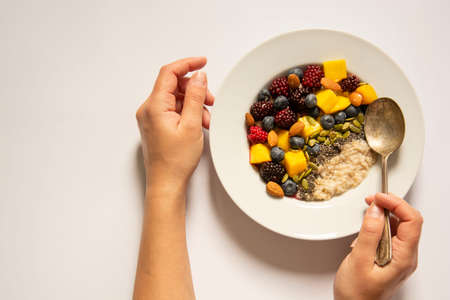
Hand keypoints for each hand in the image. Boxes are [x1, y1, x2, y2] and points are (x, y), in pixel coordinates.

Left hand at [136, 57, 213, 191]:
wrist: (166, 184)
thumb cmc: (176, 161)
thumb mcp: (192, 125)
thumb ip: (196, 97)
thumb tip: (199, 76)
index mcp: (154, 106)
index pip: (169, 73)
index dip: (188, 64)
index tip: (203, 62)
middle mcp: (148, 109)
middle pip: (173, 86)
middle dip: (195, 89)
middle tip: (211, 100)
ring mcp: (151, 118)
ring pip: (175, 99)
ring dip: (194, 104)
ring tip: (207, 119)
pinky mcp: (155, 125)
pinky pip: (172, 110)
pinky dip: (187, 113)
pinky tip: (199, 124)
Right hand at [334, 193, 422, 299]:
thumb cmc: (356, 294)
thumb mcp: (358, 260)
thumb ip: (369, 234)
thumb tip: (376, 210)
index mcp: (404, 258)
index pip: (412, 221)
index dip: (397, 204)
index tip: (379, 197)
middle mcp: (406, 257)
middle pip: (408, 220)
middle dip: (391, 205)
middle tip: (372, 200)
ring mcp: (399, 257)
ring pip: (399, 226)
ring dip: (384, 215)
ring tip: (369, 212)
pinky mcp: (390, 257)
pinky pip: (390, 235)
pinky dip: (379, 226)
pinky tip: (367, 229)